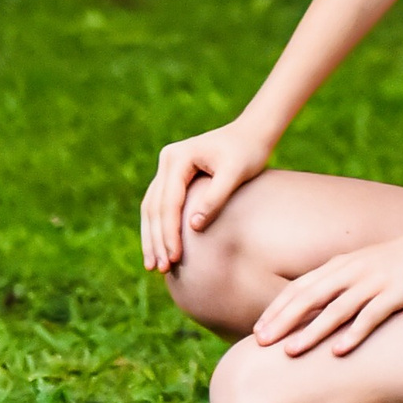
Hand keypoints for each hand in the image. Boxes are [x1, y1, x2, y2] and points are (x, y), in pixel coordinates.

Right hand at [142, 114, 274, 273]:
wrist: (252, 133)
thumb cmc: (247, 152)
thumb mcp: (236, 173)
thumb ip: (215, 198)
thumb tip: (193, 227)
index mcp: (179, 157)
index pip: (169, 202)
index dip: (170, 233)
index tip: (174, 258)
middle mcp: (168, 160)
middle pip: (154, 207)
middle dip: (156, 240)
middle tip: (159, 269)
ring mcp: (167, 167)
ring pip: (151, 208)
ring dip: (152, 238)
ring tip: (153, 266)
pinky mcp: (173, 176)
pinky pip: (159, 205)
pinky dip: (157, 228)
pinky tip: (159, 249)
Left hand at [251, 225, 402, 356]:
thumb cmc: (396, 262)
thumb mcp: (361, 267)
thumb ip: (337, 284)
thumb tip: (311, 311)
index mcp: (340, 265)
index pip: (299, 287)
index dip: (276, 309)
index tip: (256, 331)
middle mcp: (351, 271)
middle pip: (310, 296)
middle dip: (283, 321)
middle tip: (259, 344)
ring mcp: (373, 281)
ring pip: (336, 308)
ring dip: (311, 331)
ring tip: (290, 353)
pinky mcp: (396, 292)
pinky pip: (371, 315)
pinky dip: (353, 333)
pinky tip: (339, 352)